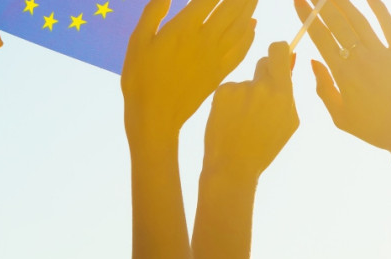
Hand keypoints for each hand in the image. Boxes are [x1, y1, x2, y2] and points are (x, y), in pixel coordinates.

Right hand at [122, 0, 257, 140]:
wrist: (156, 116)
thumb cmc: (141, 79)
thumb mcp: (138, 42)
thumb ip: (153, 12)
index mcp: (184, 27)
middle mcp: (205, 40)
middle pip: (231, 9)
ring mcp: (215, 58)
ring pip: (240, 28)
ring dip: (249, 10)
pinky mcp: (219, 74)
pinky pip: (240, 52)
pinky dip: (249, 37)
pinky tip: (252, 28)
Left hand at [204, 42, 298, 180]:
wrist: (233, 166)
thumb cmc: (263, 149)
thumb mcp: (288, 123)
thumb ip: (290, 92)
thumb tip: (291, 60)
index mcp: (282, 94)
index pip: (279, 50)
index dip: (279, 52)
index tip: (278, 59)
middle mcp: (261, 87)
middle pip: (263, 62)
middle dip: (263, 76)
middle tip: (258, 100)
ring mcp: (240, 88)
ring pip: (245, 81)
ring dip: (245, 95)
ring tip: (242, 121)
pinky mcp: (221, 92)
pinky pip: (230, 89)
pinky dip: (229, 102)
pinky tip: (230, 121)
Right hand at [294, 0, 390, 152]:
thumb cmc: (374, 129)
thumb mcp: (340, 117)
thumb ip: (324, 89)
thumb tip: (312, 62)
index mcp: (343, 75)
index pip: (321, 39)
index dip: (308, 18)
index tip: (298, 2)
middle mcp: (361, 59)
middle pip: (337, 24)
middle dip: (320, 5)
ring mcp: (383, 53)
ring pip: (359, 20)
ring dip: (343, 2)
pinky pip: (388, 24)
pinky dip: (378, 6)